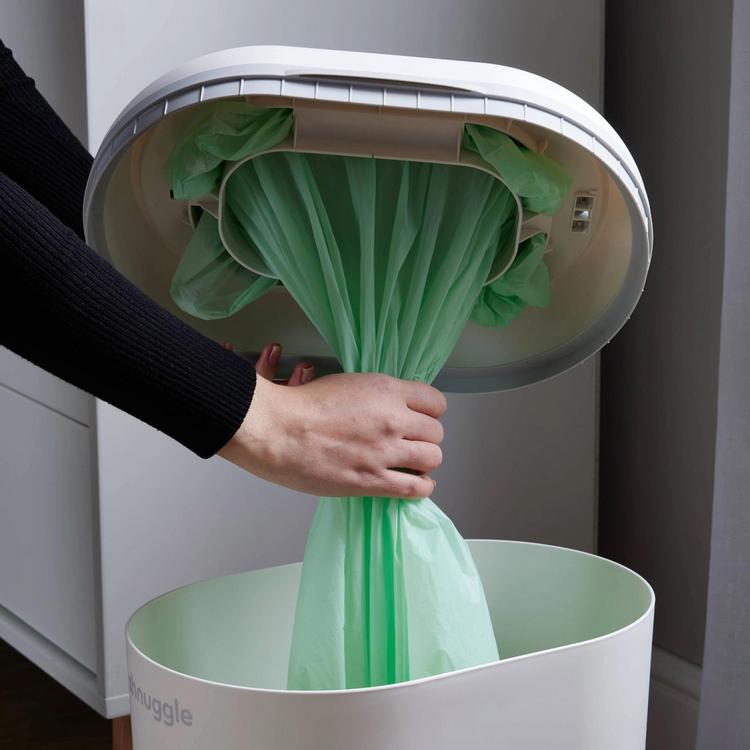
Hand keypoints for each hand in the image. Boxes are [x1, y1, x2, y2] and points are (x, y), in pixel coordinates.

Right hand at [218, 343, 446, 498]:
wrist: (276, 430)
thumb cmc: (301, 405)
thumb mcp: (348, 384)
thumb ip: (377, 396)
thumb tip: (391, 408)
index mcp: (386, 390)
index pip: (436, 401)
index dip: (429, 412)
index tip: (419, 418)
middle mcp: (392, 419)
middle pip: (436, 432)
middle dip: (425, 437)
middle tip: (410, 442)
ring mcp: (384, 452)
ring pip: (432, 458)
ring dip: (424, 462)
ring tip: (412, 464)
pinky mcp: (373, 481)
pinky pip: (415, 488)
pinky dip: (421, 487)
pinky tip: (415, 484)